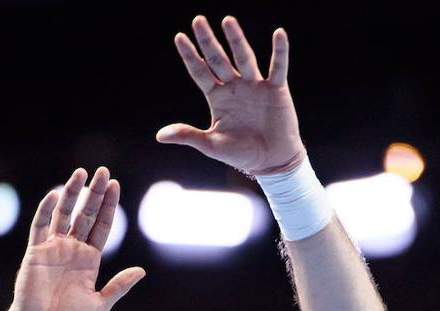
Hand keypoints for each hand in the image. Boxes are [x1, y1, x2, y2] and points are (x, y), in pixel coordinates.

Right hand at [3, 167, 144, 310]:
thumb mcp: (100, 304)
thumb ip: (119, 286)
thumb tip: (141, 271)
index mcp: (90, 258)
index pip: (102, 225)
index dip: (109, 206)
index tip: (116, 185)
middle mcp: (73, 248)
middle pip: (86, 213)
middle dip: (94, 193)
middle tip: (103, 171)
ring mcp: (54, 247)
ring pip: (64, 213)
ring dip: (71, 193)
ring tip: (80, 173)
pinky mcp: (36, 251)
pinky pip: (41, 225)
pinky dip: (47, 209)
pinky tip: (55, 194)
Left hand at [156, 15, 304, 175]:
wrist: (272, 161)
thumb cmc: (242, 153)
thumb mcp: (211, 145)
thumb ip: (188, 135)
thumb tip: (159, 136)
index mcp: (217, 97)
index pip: (200, 71)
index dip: (190, 55)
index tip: (180, 37)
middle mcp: (235, 87)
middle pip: (219, 59)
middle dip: (208, 41)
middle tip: (198, 20)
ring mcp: (255, 86)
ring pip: (244, 58)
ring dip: (236, 40)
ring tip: (228, 21)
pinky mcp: (276, 90)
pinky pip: (278, 67)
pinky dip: (280, 51)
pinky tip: (279, 34)